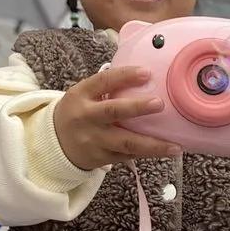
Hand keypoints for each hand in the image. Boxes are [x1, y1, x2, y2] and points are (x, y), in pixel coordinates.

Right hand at [54, 66, 181, 170]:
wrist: (54, 143)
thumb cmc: (78, 112)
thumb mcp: (84, 94)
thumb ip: (107, 86)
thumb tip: (145, 73)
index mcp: (81, 95)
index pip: (103, 81)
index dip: (125, 76)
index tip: (147, 72)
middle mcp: (86, 117)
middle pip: (112, 111)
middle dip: (137, 108)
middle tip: (160, 104)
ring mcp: (93, 140)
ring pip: (125, 142)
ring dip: (152, 144)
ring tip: (174, 146)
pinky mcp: (100, 158)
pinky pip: (127, 155)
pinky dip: (146, 154)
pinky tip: (165, 152)